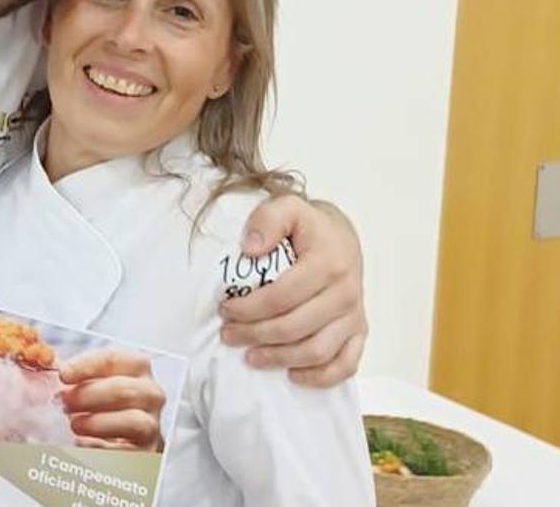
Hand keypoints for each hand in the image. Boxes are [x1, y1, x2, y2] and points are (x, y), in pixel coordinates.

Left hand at [57, 348, 164, 450]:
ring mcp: (153, 424)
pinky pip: (129, 452)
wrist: (122, 439)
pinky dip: (104, 448)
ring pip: (134, 421)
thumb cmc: (101, 402)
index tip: (63, 374)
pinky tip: (83, 444)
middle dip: (88, 395)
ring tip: (74, 424)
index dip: (86, 365)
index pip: (114, 358)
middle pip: (123, 389)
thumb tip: (44, 360)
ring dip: (98, 422)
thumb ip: (72, 372)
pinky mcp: (148, 452)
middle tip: (63, 402)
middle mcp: (150, 393)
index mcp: (136, 367)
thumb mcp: (90, 381)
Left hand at [218, 195, 366, 386]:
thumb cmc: (307, 226)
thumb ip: (267, 220)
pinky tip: (292, 375)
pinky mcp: (360, 331)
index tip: (225, 309)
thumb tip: (250, 249)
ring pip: (317, 351)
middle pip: (294, 327)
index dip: (248, 309)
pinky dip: (320, 377)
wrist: (340, 236)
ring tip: (250, 357)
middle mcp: (346, 292)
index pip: (281, 297)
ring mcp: (355, 314)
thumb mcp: (286, 208)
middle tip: (228, 335)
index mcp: (327, 263)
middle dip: (255, 335)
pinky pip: (346, 365)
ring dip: (280, 358)